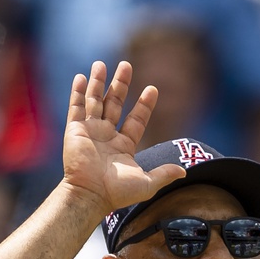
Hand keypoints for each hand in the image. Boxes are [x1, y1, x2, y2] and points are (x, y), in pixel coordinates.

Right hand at [61, 60, 183, 215]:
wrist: (91, 195)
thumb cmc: (118, 192)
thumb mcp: (148, 183)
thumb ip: (164, 174)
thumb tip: (184, 172)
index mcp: (124, 146)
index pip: (136, 119)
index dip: (144, 105)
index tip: (152, 89)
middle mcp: (107, 135)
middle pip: (115, 103)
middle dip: (120, 84)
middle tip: (127, 65)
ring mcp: (90, 131)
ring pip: (95, 100)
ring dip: (99, 82)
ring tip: (102, 63)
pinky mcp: (75, 130)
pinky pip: (76, 107)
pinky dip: (79, 92)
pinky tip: (83, 77)